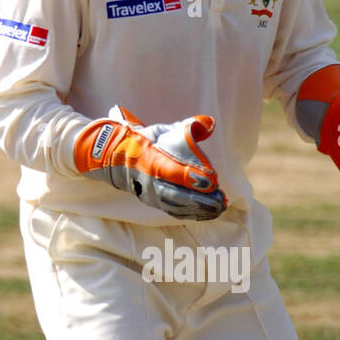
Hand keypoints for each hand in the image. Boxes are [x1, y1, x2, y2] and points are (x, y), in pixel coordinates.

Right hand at [73, 105, 226, 219]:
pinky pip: (176, 212)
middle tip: (221, 197)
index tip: (212, 179)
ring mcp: (151, 195)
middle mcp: (149, 181)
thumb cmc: (146, 142)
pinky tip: (210, 212)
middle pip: (177, 195)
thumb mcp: (164, 130)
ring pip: (177, 207)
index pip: (172, 171)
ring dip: (201, 208)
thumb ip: (188, 126)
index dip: (192, 177)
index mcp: (151, 159)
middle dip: (201, 199)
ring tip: (221, 205)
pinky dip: (194, 214)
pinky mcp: (155, 203)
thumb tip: (209, 124)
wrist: (118, 159)